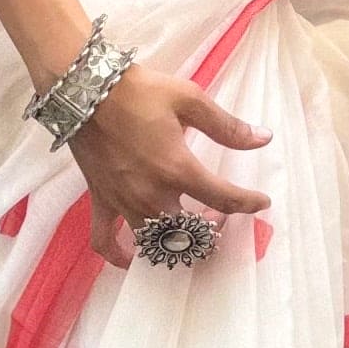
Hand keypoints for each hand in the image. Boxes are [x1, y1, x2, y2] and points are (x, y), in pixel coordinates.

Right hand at [66, 60, 270, 269]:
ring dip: (177, 242)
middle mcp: (151, 195)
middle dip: (212, 227)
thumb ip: (226, 126)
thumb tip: (263, 138)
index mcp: (177, 169)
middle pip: (191, 231)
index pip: (223, 199)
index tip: (261, 202)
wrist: (85, 89)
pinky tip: (132, 258)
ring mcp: (124, 202)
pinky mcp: (100, 201)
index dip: (248, 203)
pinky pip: (105, 241)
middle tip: (220, 212)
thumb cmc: (139, 91)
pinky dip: (119, 255)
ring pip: (156, 241)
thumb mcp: (189, 99)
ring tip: (187, 229)